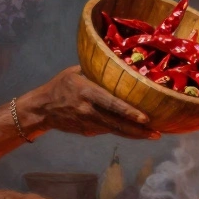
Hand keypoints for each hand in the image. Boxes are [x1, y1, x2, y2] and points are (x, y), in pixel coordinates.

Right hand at [21, 67, 159, 139]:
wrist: (42, 109)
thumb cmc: (61, 85)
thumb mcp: (76, 71)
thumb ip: (96, 71)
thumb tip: (120, 64)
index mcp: (86, 93)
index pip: (111, 103)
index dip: (128, 112)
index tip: (145, 118)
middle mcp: (88, 111)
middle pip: (117, 123)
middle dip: (138, 130)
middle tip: (157, 133)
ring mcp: (88, 124)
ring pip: (115, 131)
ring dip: (134, 134)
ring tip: (153, 135)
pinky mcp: (87, 132)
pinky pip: (108, 131)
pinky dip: (123, 132)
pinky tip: (137, 132)